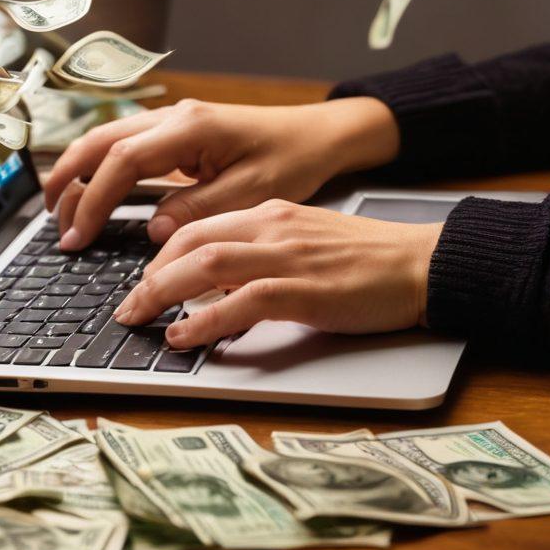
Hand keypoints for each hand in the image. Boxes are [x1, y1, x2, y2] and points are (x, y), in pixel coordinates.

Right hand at [44, 97, 397, 250]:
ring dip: (79, 171)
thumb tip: (152, 229)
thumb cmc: (292, 159)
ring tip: (60, 209)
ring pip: (107, 139)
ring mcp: (173, 120)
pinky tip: (93, 191)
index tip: (79, 236)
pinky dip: (101, 168)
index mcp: (190, 127)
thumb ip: (198, 210)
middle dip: (68, 180)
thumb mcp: (252, 193)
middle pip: (100, 141)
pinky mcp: (178, 132)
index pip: (122, 162)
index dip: (93, 200)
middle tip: (52, 222)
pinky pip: (126, 146)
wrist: (317, 134)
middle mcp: (174, 116)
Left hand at [113, 200, 442, 348]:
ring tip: (140, 319)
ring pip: (206, 265)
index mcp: (271, 213)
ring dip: (162, 293)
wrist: (421, 263)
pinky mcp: (306, 290)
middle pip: (190, 241)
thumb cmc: (367, 260)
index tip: (144, 281)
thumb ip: (262, 253)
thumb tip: (218, 283)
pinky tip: (185, 336)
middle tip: (128, 307)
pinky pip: (243, 302)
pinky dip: (206, 320)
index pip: (199, 225)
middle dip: (149, 275)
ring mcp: (288, 257)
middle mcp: (272, 227)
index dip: (161, 254)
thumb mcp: (305, 242)